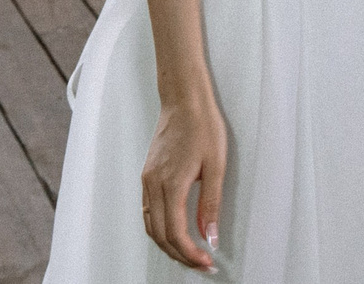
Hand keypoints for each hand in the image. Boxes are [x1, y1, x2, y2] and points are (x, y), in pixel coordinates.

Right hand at [141, 93, 225, 271]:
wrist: (184, 100)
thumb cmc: (202, 125)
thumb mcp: (216, 165)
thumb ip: (211, 204)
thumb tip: (211, 235)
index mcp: (170, 184)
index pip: (175, 233)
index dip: (190, 254)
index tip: (206, 261)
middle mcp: (153, 184)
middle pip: (160, 235)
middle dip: (179, 255)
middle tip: (200, 263)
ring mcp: (147, 179)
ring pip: (150, 225)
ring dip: (167, 244)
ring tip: (188, 253)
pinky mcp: (147, 174)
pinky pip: (147, 211)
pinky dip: (158, 229)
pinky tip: (172, 231)